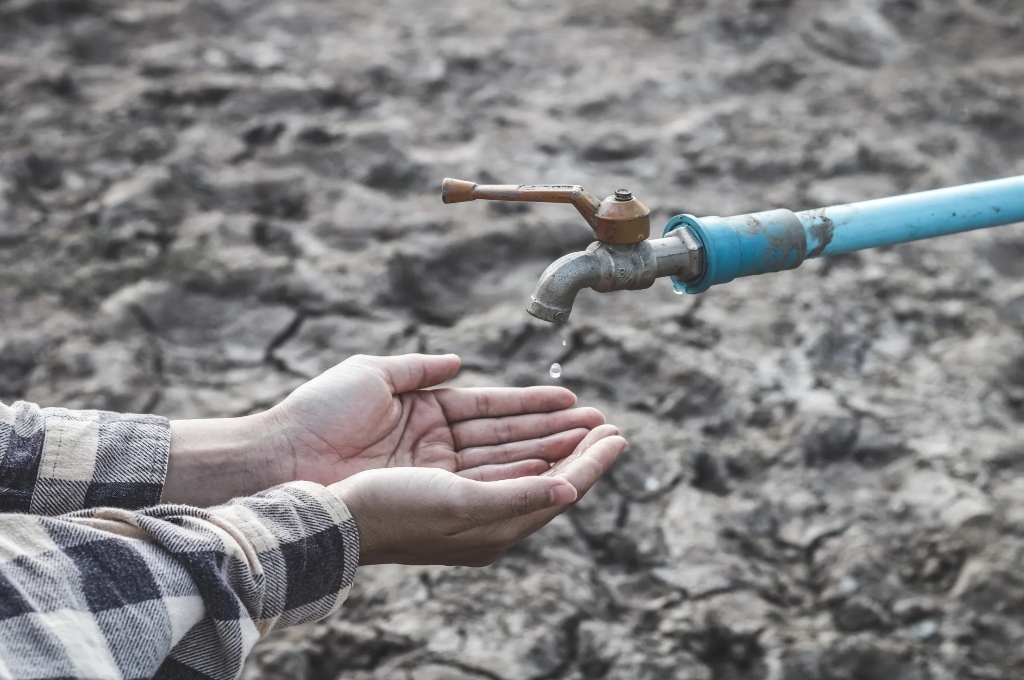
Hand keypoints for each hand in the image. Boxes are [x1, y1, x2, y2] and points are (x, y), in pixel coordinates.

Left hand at [165, 354, 605, 505]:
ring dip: (562, 455)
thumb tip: (457, 362)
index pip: (495, 413)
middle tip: (606, 424)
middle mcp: (440, 457)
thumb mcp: (374, 376)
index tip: (574, 398)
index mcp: (427, 423)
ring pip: (518, 466)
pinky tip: (575, 472)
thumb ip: (420, 368)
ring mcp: (443, 483)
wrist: (283, 457)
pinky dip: (543, 483)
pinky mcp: (446, 504)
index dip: (536, 405)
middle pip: (515, 443)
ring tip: (604, 440)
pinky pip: (506, 492)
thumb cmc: (317, 416)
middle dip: (562, 434)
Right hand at [334, 425, 626, 565]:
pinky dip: (518, 435)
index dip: (591, 462)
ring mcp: (461, 488)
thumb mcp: (462, 506)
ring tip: (584, 414)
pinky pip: (491, 449)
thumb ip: (519, 497)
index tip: (619, 436)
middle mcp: (482, 510)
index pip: (558, 489)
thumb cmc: (393, 513)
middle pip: (544, 472)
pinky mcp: (439, 467)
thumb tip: (570, 488)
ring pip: (520, 456)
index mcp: (493, 529)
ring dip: (552, 435)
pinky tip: (535, 425)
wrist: (329, 511)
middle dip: (577, 445)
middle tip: (609, 421)